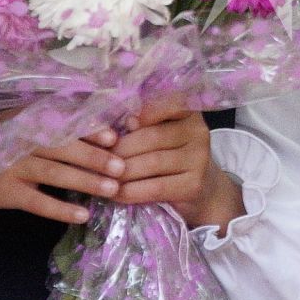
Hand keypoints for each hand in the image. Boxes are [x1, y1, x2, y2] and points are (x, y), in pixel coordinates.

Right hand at [0, 128, 122, 224]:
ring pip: (54, 173)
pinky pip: (39, 202)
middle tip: (122, 166)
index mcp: (28, 120)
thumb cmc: (0, 144)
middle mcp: (21, 140)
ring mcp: (12, 166)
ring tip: (112, 189)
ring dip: (86, 181)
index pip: (64, 122)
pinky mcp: (7, 192)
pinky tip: (83, 215)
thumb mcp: (22, 126)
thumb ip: (53, 124)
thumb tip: (100, 126)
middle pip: (63, 147)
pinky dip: (61, 209)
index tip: (115, 137)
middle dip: (94, 157)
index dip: (90, 129)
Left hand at [109, 102, 243, 229]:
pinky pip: (155, 187)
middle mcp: (198, 132)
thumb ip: (143, 127)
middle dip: (120, 149)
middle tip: (98, 158)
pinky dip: (131, 191)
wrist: (202, 190)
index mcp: (188, 113)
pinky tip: (116, 194)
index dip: (140, 115)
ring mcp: (199, 158)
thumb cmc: (171, 157)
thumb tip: (121, 125)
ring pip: (152, 162)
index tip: (117, 127)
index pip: (164, 105)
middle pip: (152, 137)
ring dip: (122, 172)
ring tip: (102, 177)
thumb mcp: (161, 136)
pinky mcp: (194, 184)